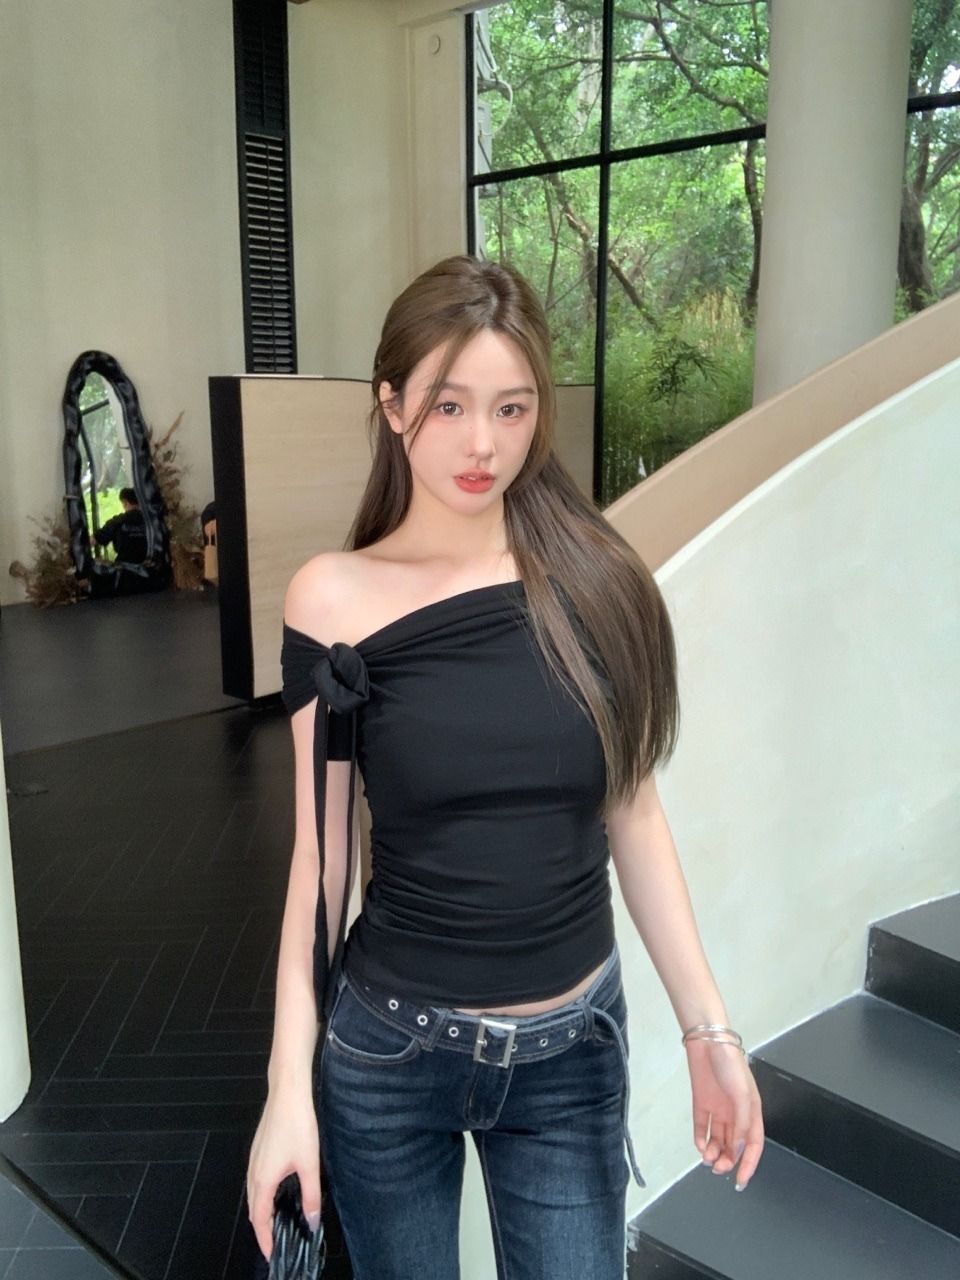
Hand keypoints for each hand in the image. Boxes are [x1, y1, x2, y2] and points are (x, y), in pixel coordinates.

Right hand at [246, 1089, 321, 1259]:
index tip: (271, 1253)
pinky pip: (255, 1180)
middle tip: (275, 1241)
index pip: (260, 1219)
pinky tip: (276, 1191)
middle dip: (262, 1228)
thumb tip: (312, 1219)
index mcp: (263, 1180)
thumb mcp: (309, 1164)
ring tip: (276, 1221)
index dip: (265, 1239)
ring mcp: (254, 1159)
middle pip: (253, 1209)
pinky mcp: (258, 1149)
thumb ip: (311, 1195)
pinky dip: (261, 1194)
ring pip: (253, 1194)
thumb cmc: (297, 1125)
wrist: (287, 1093)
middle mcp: (254, 1171)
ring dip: (261, 1211)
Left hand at [684, 1037, 763, 1189]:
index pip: (753, 1145)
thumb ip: (742, 1125)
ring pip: (718, 1139)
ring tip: (707, 1158)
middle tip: (718, 1168)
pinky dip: (700, 1138)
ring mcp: (718, 1109)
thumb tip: (737, 1150)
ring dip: (713, 1152)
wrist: (707, 1042)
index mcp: (752, 1112)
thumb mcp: (743, 1096)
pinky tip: (699, 1144)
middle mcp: (735, 1114)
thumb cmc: (731, 1065)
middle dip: (727, 1160)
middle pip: (733, 1146)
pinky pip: (702, 1127)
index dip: (749, 1164)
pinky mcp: (702, 1103)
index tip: (740, 1181)